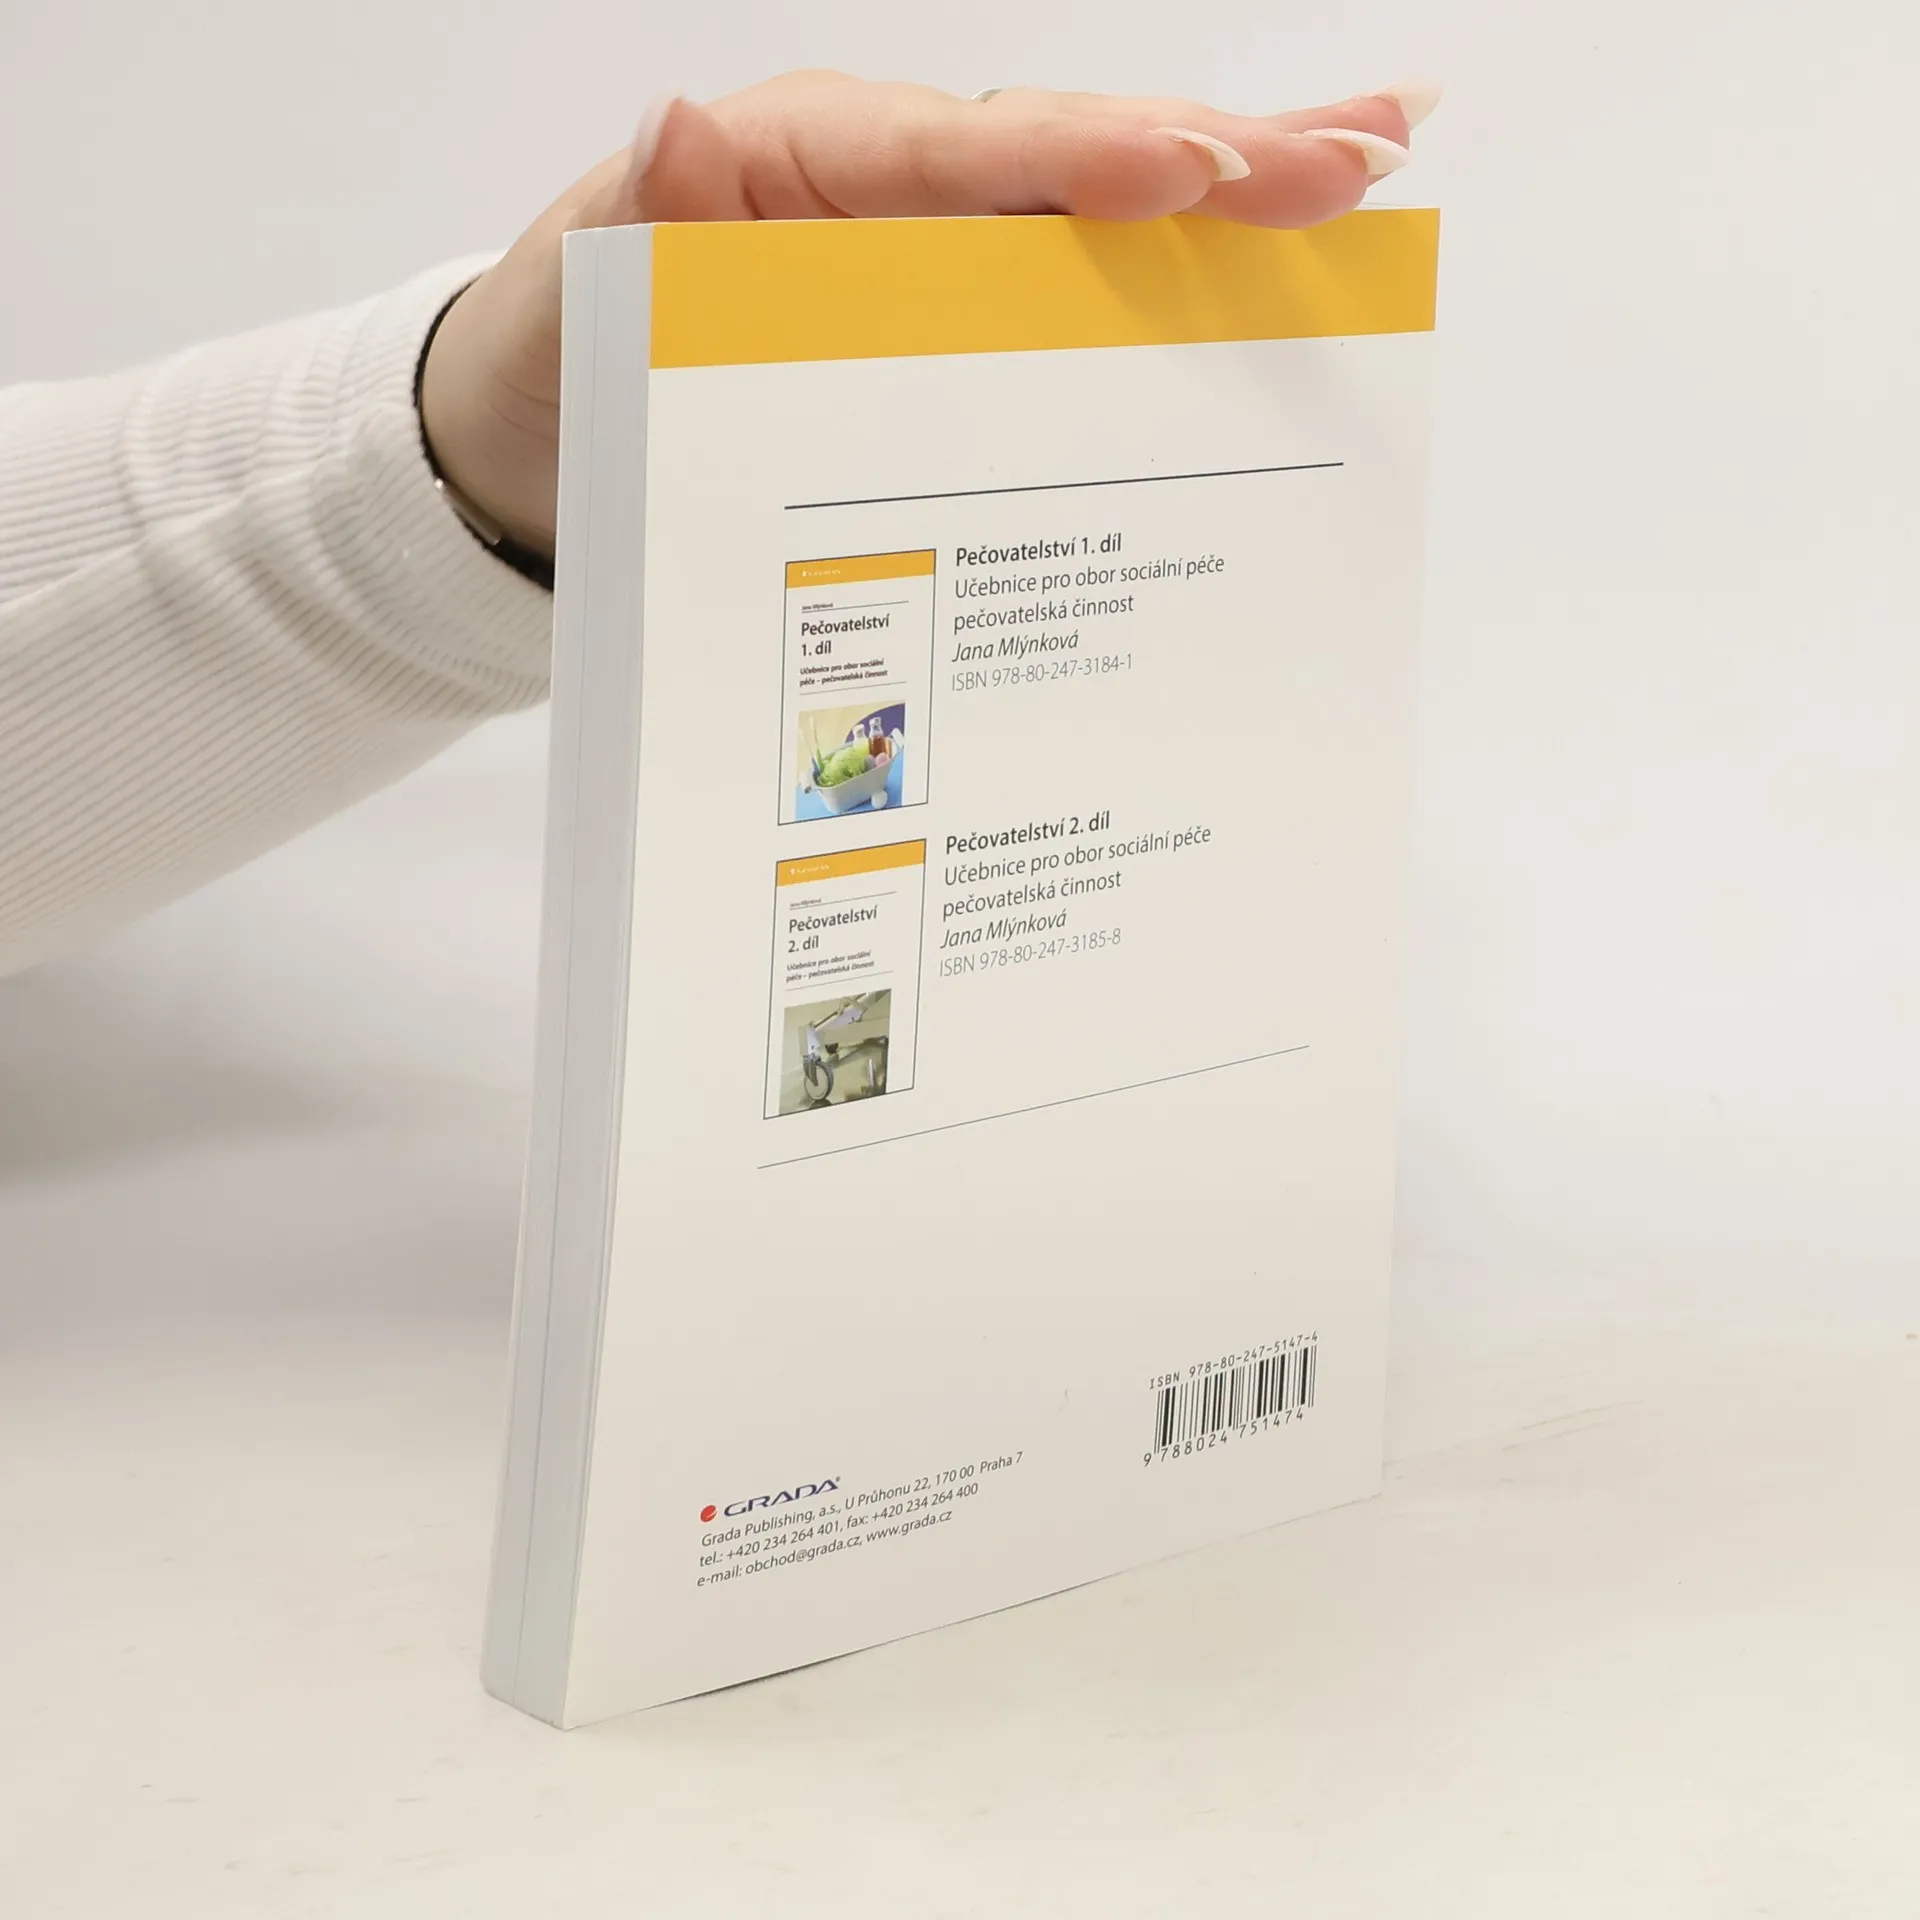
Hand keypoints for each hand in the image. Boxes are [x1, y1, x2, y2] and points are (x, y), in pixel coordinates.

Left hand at [419, 72, 1437, 558]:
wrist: (544, 455)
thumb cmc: (561, 366)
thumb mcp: (572, 303)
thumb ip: (633, 228)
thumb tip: (684, 130)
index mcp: (806, 164)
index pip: (965, 154)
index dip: (1086, 161)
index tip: (1197, 173)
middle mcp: (891, 198)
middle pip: (1072, 165)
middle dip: (1221, 159)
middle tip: (1368, 152)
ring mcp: (931, 266)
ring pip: (1099, 226)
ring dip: (1237, 209)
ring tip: (1369, 179)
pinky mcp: (949, 338)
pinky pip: (1071, 308)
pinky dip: (1174, 294)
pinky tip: (1271, 280)